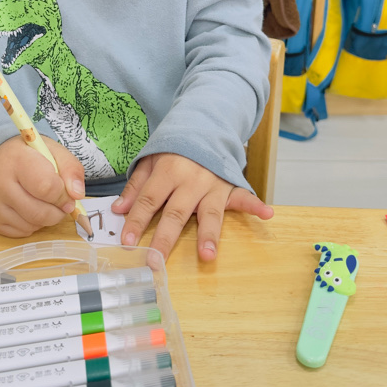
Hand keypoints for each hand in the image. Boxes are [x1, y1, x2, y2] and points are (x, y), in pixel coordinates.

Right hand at [0, 135, 85, 236]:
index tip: (68, 195)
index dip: (63, 196)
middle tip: (60, 203)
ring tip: (43, 202)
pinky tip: (29, 208)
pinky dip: (32, 225)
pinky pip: (21, 232)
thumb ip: (71, 169)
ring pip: (31, 225)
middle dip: (58, 211)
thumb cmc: (29, 156)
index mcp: (17, 159)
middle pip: (40, 213)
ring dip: (46, 219)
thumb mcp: (54, 151)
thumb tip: (77, 195)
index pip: (46, 187)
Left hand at [111, 153, 272, 262]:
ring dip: (209, 234)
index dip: (137, 221)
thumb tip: (119, 209)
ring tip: (207, 255)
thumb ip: (136, 185)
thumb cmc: (174, 149)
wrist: (204, 126)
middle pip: (176, 213)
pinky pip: (244, 197)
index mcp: (167, 171)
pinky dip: (256, 205)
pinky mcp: (230, 186)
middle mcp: (190, 180)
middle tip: (156, 261)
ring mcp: (212, 185)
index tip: (126, 242)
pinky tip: (267, 214)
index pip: (149, 200)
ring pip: (209, 213)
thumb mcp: (150, 160)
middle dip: (165, 238)